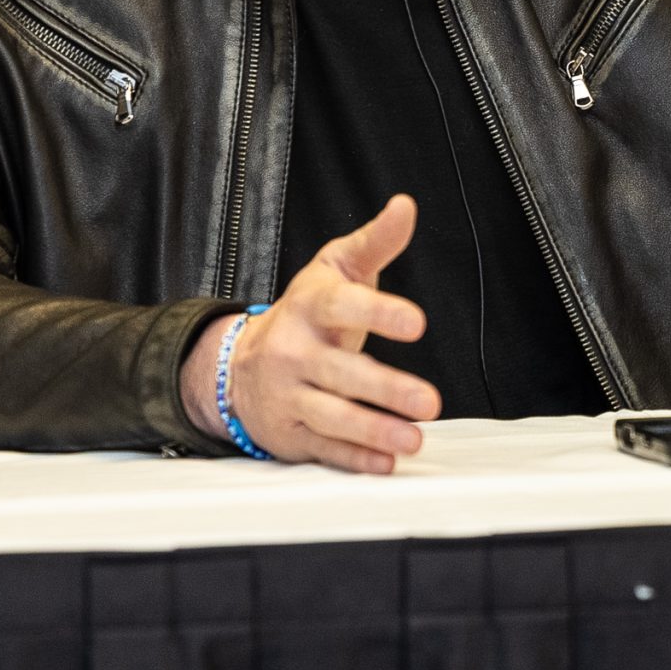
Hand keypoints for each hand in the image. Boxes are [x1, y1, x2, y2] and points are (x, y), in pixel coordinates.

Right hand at [180, 193, 442, 472]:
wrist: (240, 363)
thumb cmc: (306, 312)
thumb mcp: (336, 268)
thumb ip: (375, 242)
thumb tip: (406, 206)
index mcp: (311, 307)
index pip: (344, 307)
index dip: (380, 314)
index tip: (418, 323)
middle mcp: (295, 352)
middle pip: (342, 373)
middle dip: (387, 388)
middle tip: (430, 400)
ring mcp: (290, 395)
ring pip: (333, 416)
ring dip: (374, 430)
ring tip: (413, 438)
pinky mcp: (290, 433)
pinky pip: (324, 449)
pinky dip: (354, 459)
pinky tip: (385, 463)